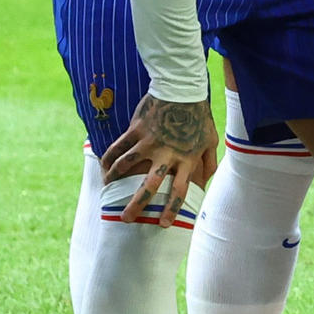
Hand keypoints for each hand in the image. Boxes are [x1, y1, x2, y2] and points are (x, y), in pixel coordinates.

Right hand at [105, 93, 219, 223]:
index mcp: (186, 159)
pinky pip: (118, 147)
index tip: (162, 224)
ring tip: (107, 190)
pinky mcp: (136, 130)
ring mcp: (149, 142)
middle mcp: (166, 154)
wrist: (182, 89)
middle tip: (126, 219)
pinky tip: (102, 167)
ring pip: (127, 166)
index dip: (171, 209)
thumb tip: (208, 180)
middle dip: (137, 204)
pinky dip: (108, 158)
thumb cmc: (198, 115)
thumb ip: (209, 161)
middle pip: (150, 185)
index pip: (179, 190)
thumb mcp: (210, 139)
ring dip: (114, 180)